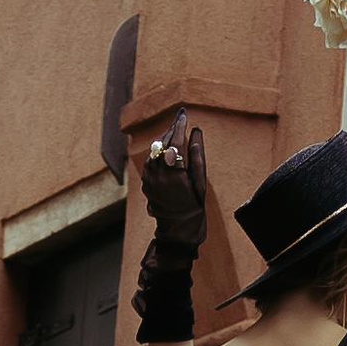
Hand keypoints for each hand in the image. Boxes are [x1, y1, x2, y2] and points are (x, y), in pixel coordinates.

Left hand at [142, 113, 207, 259]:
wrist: (177, 231)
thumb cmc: (194, 208)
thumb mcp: (200, 182)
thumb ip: (197, 156)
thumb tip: (196, 132)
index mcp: (173, 173)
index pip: (175, 141)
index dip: (180, 125)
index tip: (184, 114)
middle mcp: (157, 173)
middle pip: (162, 143)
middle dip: (172, 130)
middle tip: (180, 119)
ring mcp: (149, 178)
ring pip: (154, 151)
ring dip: (164, 140)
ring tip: (175, 131)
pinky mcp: (146, 183)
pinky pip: (150, 160)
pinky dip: (158, 152)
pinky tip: (166, 149)